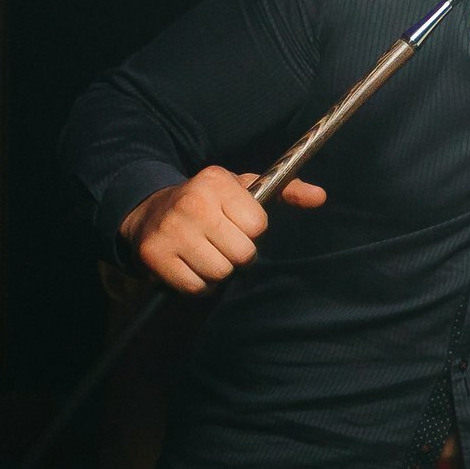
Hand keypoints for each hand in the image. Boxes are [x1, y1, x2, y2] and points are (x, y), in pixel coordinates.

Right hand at [118, 166, 326, 295]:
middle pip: (242, 253)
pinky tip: (192, 264)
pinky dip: (199, 283)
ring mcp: (170, 230)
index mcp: (216, 181)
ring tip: (208, 252)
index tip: (237, 222)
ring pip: (220, 272)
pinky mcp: (154, 255)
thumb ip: (287, 191)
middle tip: (223, 242)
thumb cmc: (209, 201)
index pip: (257, 225)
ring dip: (219, 270)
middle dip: (238, 253)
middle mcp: (192, 203)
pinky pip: (196, 287)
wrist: (149, 211)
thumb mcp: (245, 188)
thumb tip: (320, 196)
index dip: (252, 229)